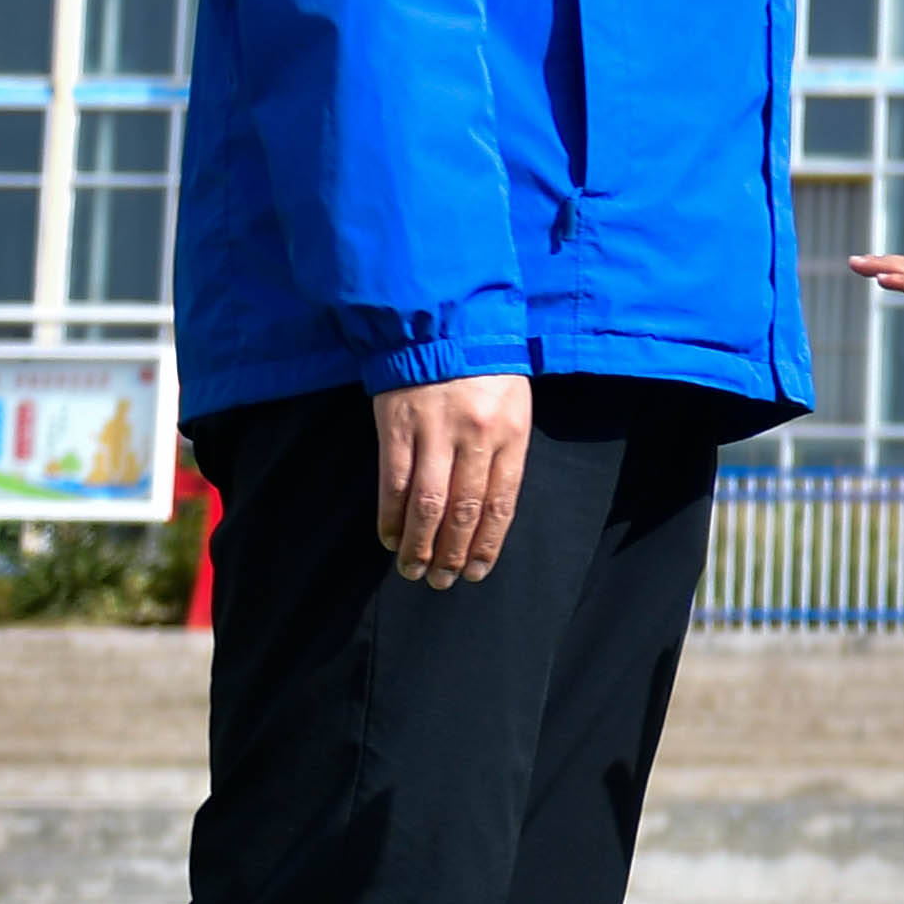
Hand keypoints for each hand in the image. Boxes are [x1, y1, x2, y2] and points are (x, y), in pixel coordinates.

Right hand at [370, 373, 530, 588]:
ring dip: (419, 544)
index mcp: (511, 435)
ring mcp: (434, 433)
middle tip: (442, 582)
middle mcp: (475, 438)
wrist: (443, 322)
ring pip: (428, 505)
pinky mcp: (397, 427)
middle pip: (464, 511)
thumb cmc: (485, 367)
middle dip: (453, 553)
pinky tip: (389, 537)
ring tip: (414, 570)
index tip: (478, 571)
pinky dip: (390, 515)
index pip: (500, 504)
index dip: (487, 543)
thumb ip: (505, 452)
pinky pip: (394, 482)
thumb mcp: (514, 404)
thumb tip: (490, 508)